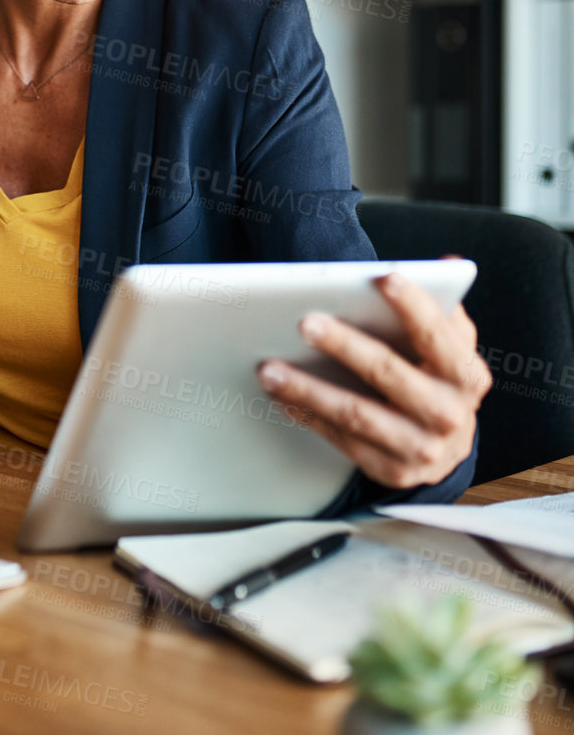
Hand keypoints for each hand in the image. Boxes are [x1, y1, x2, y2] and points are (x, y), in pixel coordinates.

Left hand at [254, 263, 492, 490]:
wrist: (447, 449)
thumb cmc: (438, 382)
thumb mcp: (452, 350)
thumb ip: (445, 311)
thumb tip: (448, 264)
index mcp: (466, 376)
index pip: (439, 336)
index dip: (414, 306)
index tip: (384, 277)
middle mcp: (448, 414)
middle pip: (388, 373)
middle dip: (344, 345)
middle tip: (305, 322)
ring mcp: (419, 448)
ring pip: (356, 414)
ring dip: (308, 389)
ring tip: (270, 368)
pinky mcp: (390, 470)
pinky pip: (340, 439)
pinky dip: (307, 415)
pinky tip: (280, 396)